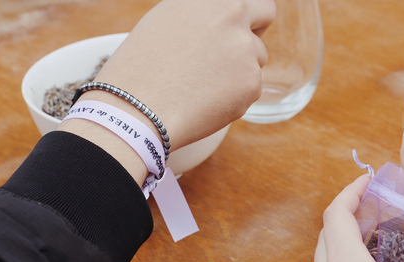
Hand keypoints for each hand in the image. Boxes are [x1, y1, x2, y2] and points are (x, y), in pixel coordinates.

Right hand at [92, 0, 275, 148]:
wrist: (137, 107)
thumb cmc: (143, 66)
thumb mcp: (168, 20)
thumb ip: (204, 15)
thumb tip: (226, 18)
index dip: (246, 11)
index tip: (240, 22)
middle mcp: (232, 15)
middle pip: (266, 14)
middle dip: (255, 28)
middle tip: (236, 49)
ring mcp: (246, 49)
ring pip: (257, 57)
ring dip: (241, 68)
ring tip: (203, 82)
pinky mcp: (252, 82)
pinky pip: (252, 87)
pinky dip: (236, 95)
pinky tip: (206, 99)